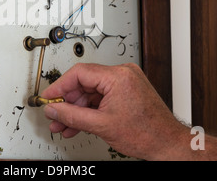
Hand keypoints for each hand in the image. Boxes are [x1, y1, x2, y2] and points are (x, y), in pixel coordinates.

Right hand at [41, 63, 186, 159]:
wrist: (167, 143)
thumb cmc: (146, 133)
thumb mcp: (101, 125)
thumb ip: (72, 115)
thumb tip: (54, 109)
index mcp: (117, 76)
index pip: (79, 73)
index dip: (59, 86)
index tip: (49, 97)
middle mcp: (122, 73)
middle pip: (84, 82)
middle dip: (67, 101)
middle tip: (55, 115)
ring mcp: (125, 81)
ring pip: (91, 91)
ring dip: (77, 108)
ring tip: (64, 124)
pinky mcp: (127, 90)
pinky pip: (101, 96)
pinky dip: (90, 109)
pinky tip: (78, 122)